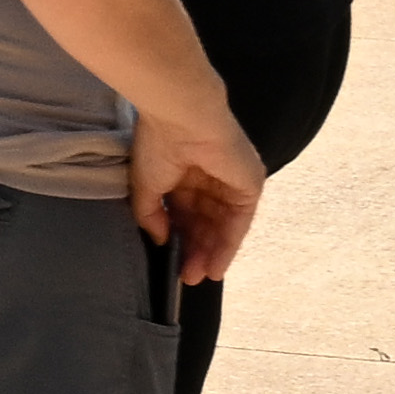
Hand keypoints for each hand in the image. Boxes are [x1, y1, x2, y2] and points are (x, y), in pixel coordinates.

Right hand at [129, 86, 262, 283]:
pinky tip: (216, 265)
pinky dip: (229, 245)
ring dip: (212, 252)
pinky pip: (239, 221)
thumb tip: (159, 239)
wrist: (182, 116)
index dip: (179, 238)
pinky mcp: (250, 183)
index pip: (186, 212)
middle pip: (206, 222)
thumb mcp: (144, 186)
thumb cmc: (157, 143)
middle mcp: (211, 177)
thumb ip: (151, 215)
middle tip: (187, 277)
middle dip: (196, 250)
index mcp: (185, 171)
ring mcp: (232, 180)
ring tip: (200, 276)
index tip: (173, 265)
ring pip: (223, 225)